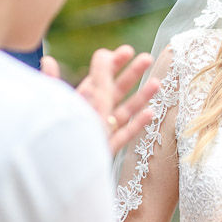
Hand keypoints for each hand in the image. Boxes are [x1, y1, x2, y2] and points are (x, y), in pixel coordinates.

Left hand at [42, 46, 160, 153]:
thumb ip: (99, 77)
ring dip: (141, 97)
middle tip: (148, 58)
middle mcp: (90, 115)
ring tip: (158, 83)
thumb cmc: (71, 133)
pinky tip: (151, 112)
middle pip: (113, 92)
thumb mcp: (88, 101)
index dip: (113, 63)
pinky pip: (123, 135)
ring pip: (123, 112)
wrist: (64, 172)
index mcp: (79, 101)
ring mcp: (99, 132)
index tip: (129, 50)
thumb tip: (101, 53)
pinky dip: (137, 124)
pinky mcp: (106, 150)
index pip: (98, 77)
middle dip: (132, 75)